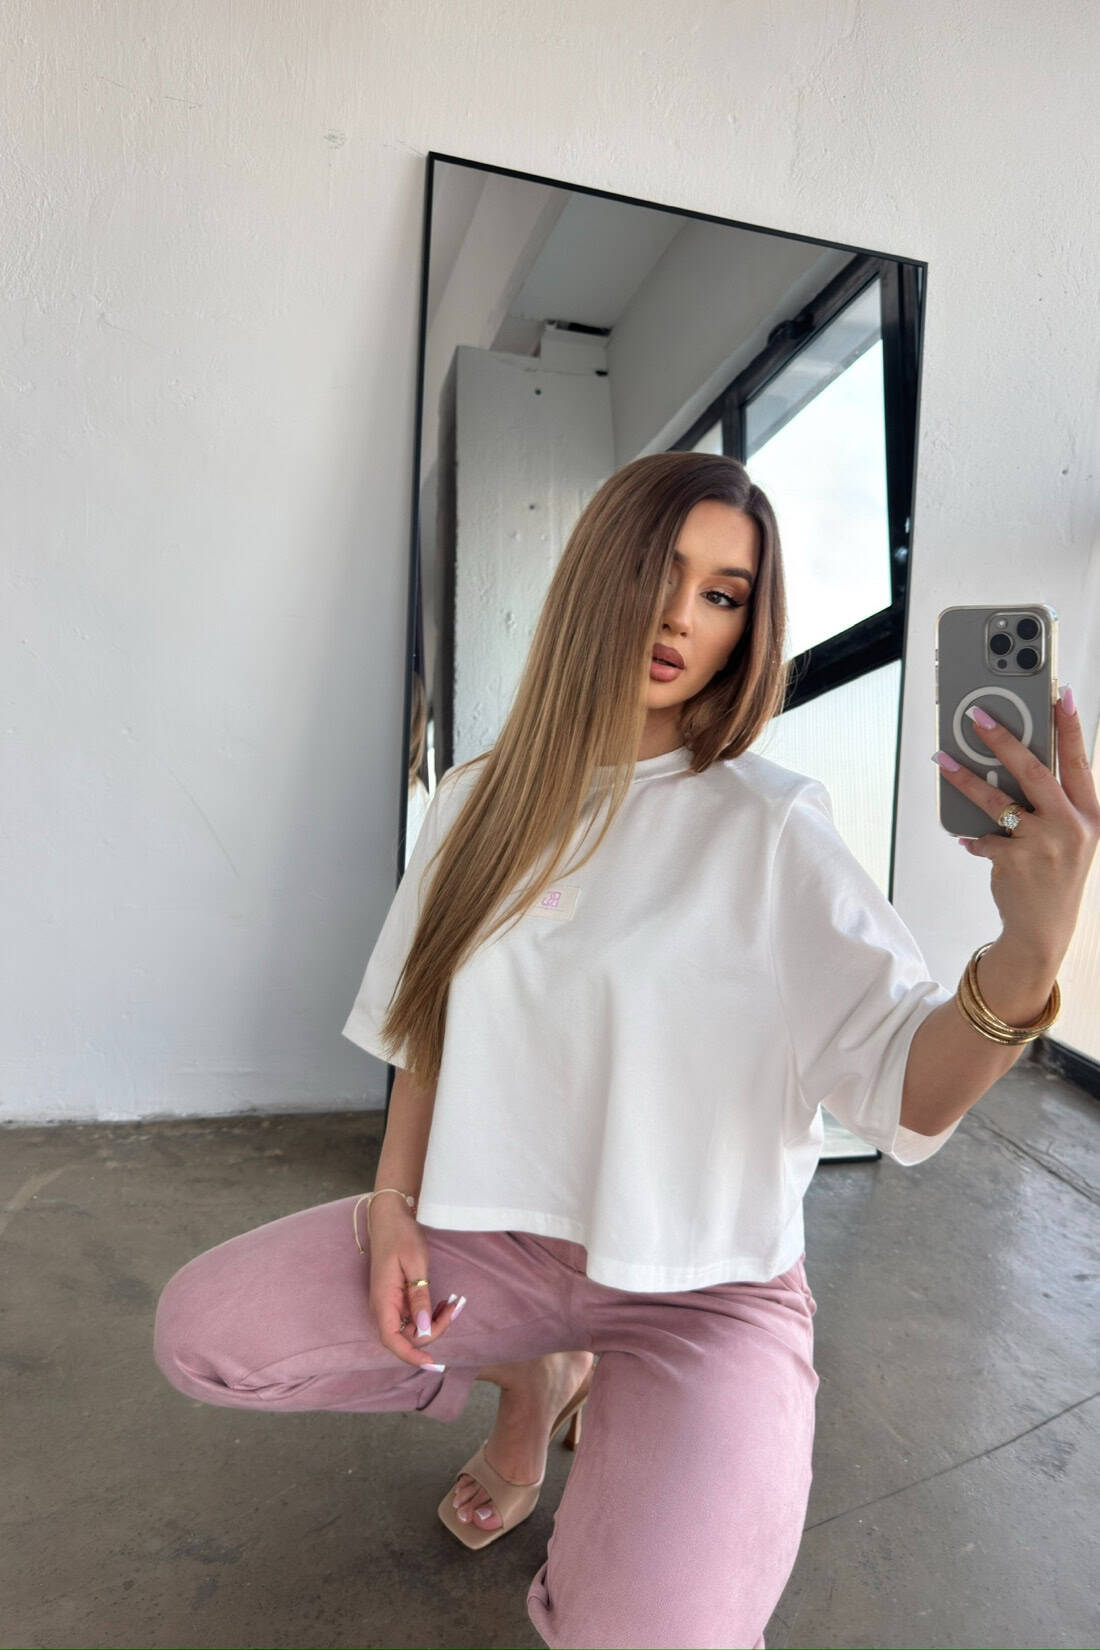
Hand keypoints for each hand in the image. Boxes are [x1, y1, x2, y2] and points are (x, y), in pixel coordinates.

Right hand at [365, 1199, 463, 1369]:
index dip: (412, 1355)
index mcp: (383, 1301)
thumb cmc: (401, 1236)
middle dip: (434, 1330)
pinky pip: (413, 1316)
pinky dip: (429, 1314)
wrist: (390, 1217)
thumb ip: (419, 1296)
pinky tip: (442, 1302)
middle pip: (408, 1336)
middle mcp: (383, 1307)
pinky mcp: (396, 1298)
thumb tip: (424, 1329)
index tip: (433, 1363)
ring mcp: (388, 1303)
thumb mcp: (415, 1263)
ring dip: (434, 1322)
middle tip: (454, 1308)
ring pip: (412, 1327)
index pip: (392, 1341)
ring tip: (452, 1304)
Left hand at [934, 688, 1099, 961]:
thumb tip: (1013, 762)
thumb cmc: (1055, 875)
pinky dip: (973, 837)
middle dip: (1002, 738)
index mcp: (1089, 815)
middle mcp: (1071, 826)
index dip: (1069, 725)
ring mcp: (1043, 845)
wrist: (1044, 931)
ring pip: (996, 799)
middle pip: (1032, 770)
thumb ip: (1054, 804)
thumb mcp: (1070, 838)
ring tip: (942, 760)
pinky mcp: (1014, 862)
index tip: (1060, 692)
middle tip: (977, 716)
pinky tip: (969, 839)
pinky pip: (983, 837)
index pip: (1078, 761)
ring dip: (964, 777)